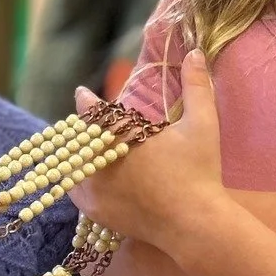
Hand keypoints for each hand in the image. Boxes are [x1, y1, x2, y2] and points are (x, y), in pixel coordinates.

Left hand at [68, 50, 225, 252]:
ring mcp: (94, 190)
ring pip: (72, 165)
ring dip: (76, 156)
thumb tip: (195, 52)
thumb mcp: (203, 124)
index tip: (82, 94)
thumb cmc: (200, 173)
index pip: (91, 112)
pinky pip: (75, 192)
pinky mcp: (96, 212)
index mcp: (120, 136)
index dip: (86, 102)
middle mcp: (100, 161)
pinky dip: (77, 182)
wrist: (194, 223)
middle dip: (81, 132)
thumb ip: (197, 87)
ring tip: (79, 150)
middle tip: (82, 126)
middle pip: (78, 140)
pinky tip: (83, 178)